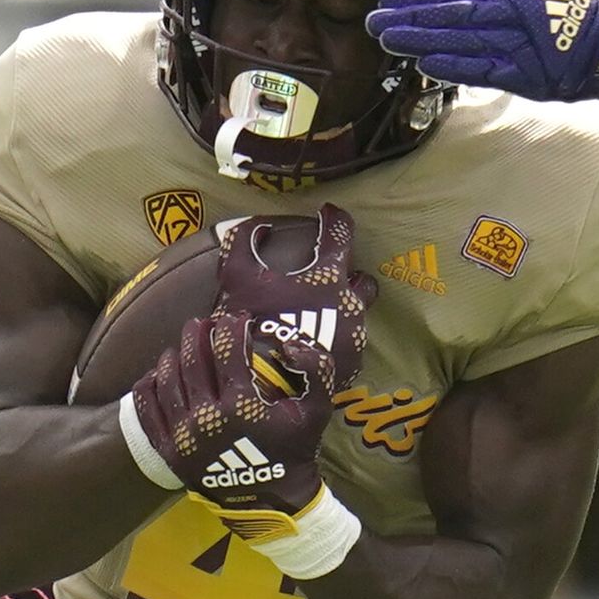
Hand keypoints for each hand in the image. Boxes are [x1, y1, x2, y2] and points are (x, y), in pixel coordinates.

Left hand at [128, 305, 343, 534]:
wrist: (272, 501)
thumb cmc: (294, 450)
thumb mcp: (318, 410)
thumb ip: (316, 370)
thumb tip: (289, 343)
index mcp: (242, 405)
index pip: (228, 350)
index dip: (231, 327)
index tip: (236, 319)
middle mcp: (207, 418)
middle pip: (192, 360)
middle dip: (197, 334)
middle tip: (203, 323)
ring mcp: (184, 435)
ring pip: (167, 381)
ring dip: (173, 355)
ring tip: (182, 345)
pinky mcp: (169, 450)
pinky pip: (147, 410)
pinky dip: (148, 386)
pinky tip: (157, 373)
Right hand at [214, 204, 374, 391]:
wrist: (264, 384)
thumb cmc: (251, 323)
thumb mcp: (236, 276)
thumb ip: (244, 242)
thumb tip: (258, 225)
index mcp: (330, 276)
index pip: (341, 232)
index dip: (334, 218)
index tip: (328, 214)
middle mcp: (351, 303)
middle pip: (362, 280)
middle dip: (349, 276)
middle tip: (329, 278)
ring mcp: (354, 337)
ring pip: (357, 315)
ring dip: (342, 311)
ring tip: (319, 317)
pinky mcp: (350, 366)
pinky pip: (349, 347)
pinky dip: (335, 342)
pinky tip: (317, 345)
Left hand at [367, 0, 598, 102]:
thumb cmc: (586, 9)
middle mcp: (515, 13)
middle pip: (453, 15)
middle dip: (411, 18)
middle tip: (374, 20)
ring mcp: (521, 46)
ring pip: (461, 42)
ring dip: (422, 42)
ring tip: (388, 41)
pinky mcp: (529, 76)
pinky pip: (484, 71)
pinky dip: (454, 68)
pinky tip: (425, 64)